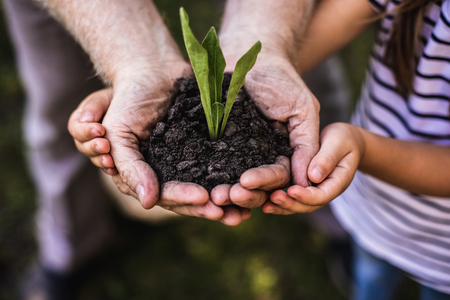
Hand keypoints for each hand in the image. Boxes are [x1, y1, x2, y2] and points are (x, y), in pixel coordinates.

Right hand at [68, 85, 250, 225]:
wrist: (150, 71)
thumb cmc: (129, 101)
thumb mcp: (119, 134)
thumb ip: (130, 168)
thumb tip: (148, 203)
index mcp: (147, 176)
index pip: (166, 196)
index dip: (184, 199)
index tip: (203, 197)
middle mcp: (169, 174)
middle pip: (190, 199)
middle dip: (209, 207)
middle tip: (231, 213)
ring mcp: (189, 162)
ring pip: (208, 188)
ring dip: (226, 201)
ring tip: (244, 210)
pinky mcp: (207, 148)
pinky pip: (222, 166)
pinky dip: (234, 177)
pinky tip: (251, 185)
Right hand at [68, 88, 116, 174]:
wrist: (132, 110)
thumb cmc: (115, 101)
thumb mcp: (104, 99)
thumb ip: (94, 106)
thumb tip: (86, 119)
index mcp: (79, 122)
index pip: (76, 129)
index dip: (86, 131)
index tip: (100, 129)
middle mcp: (85, 139)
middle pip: (84, 147)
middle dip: (94, 147)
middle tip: (106, 145)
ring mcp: (96, 151)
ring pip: (95, 159)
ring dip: (102, 160)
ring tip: (110, 160)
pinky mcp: (109, 159)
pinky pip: (106, 166)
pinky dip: (110, 168)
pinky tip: (115, 169)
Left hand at [209, 52, 319, 209]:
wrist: (248, 55)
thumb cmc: (280, 80)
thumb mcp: (302, 109)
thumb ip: (306, 143)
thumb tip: (308, 182)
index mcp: (283, 155)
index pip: (279, 178)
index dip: (266, 183)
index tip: (249, 183)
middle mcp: (261, 159)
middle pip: (255, 186)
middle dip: (242, 193)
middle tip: (224, 196)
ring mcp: (237, 155)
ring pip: (234, 182)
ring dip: (225, 191)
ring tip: (212, 195)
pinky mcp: (216, 148)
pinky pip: (212, 166)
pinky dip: (207, 178)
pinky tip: (199, 186)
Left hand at [263, 122, 363, 213]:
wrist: (344, 142)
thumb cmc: (343, 139)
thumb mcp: (338, 143)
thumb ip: (327, 158)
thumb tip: (313, 176)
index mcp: (338, 182)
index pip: (322, 195)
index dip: (306, 195)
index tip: (291, 190)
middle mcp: (325, 191)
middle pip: (308, 205)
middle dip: (290, 204)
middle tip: (273, 198)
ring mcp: (314, 192)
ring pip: (298, 205)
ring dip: (282, 207)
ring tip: (265, 205)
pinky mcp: (303, 187)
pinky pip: (291, 198)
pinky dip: (278, 201)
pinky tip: (264, 201)